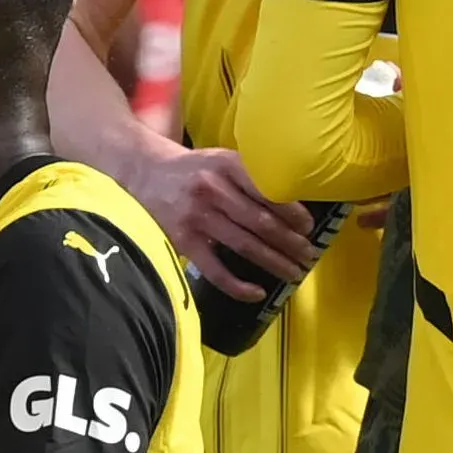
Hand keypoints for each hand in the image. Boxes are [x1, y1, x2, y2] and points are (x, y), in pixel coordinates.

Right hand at [126, 145, 316, 299]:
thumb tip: (293, 205)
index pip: (268, 193)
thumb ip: (251, 177)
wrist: (143, 173)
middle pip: (261, 223)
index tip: (308, 228)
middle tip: (310, 256)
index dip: (293, 213)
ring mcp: (197, 217)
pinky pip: (214, 269)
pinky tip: (257, 292)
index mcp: (228, 165)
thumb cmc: (194, 169)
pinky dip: (237, 285)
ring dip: (274, 263)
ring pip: (245, 246)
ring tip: (294, 273)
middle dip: (290, 243)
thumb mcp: (222, 159)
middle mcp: (214, 189)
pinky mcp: (182, 241)